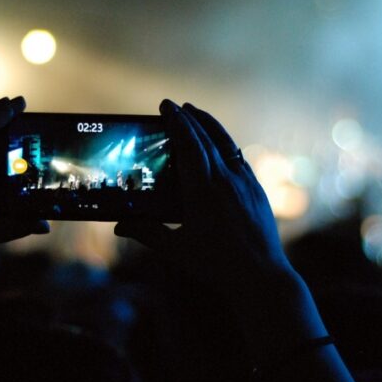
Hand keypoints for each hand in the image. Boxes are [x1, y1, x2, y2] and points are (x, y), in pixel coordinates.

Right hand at [115, 100, 294, 295]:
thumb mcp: (176, 249)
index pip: (189, 144)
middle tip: (175, 106)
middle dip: (189, 118)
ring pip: (226, 144)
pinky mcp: (256, 190)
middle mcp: (226, 179)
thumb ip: (147, 233)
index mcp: (203, 189)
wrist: (262, 276)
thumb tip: (119, 225)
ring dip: (210, 126)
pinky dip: (226, 145)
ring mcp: (245, 183)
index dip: (177, 122)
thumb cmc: (216, 264)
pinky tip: (221, 146)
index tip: (166, 105)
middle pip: (206, 138)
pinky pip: (239, 158)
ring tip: (197, 113)